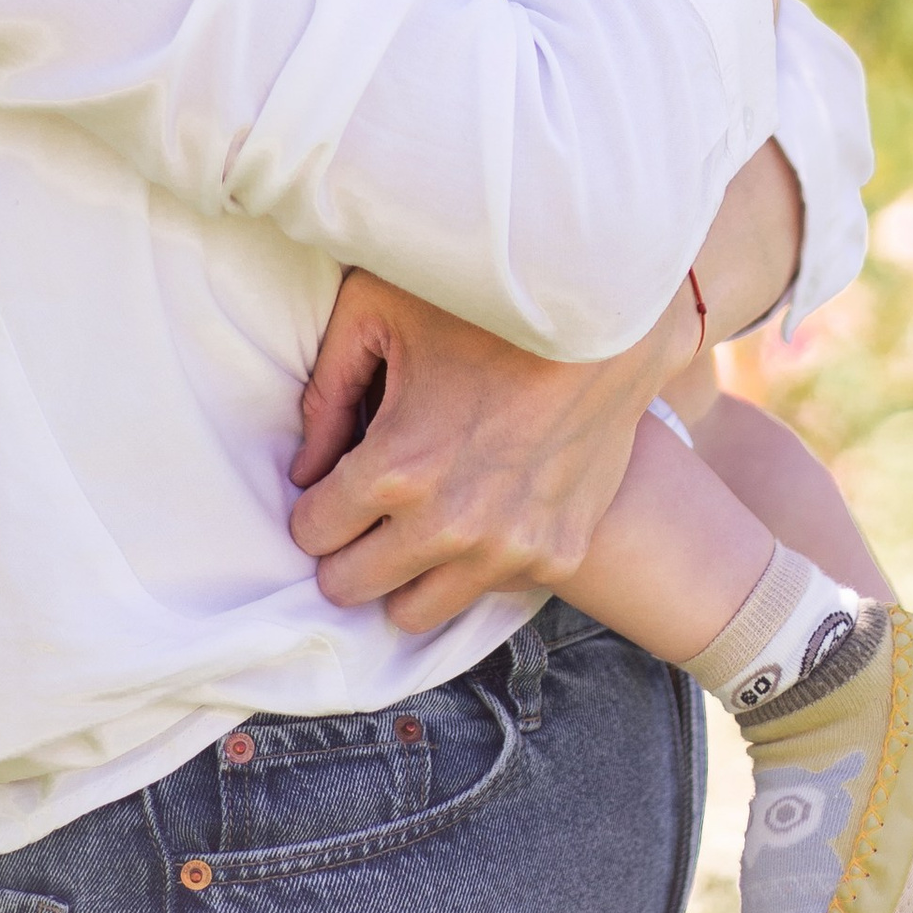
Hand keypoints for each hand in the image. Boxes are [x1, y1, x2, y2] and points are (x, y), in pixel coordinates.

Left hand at [289, 268, 697, 633]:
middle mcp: (451, 524)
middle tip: (362, 506)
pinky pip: (485, 591)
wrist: (606, 312)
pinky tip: (483, 503)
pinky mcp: (556, 554)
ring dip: (403, 571)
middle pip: (350, 585)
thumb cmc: (484, 300)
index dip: (313, 503)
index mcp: (397, 467)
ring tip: (415, 517)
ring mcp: (509, 547)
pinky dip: (473, 560)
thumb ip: (324, 393)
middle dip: (344, 547)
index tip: (331, 481)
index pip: (311, 532)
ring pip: (413, 612)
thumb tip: (305, 470)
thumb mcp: (377, 311)